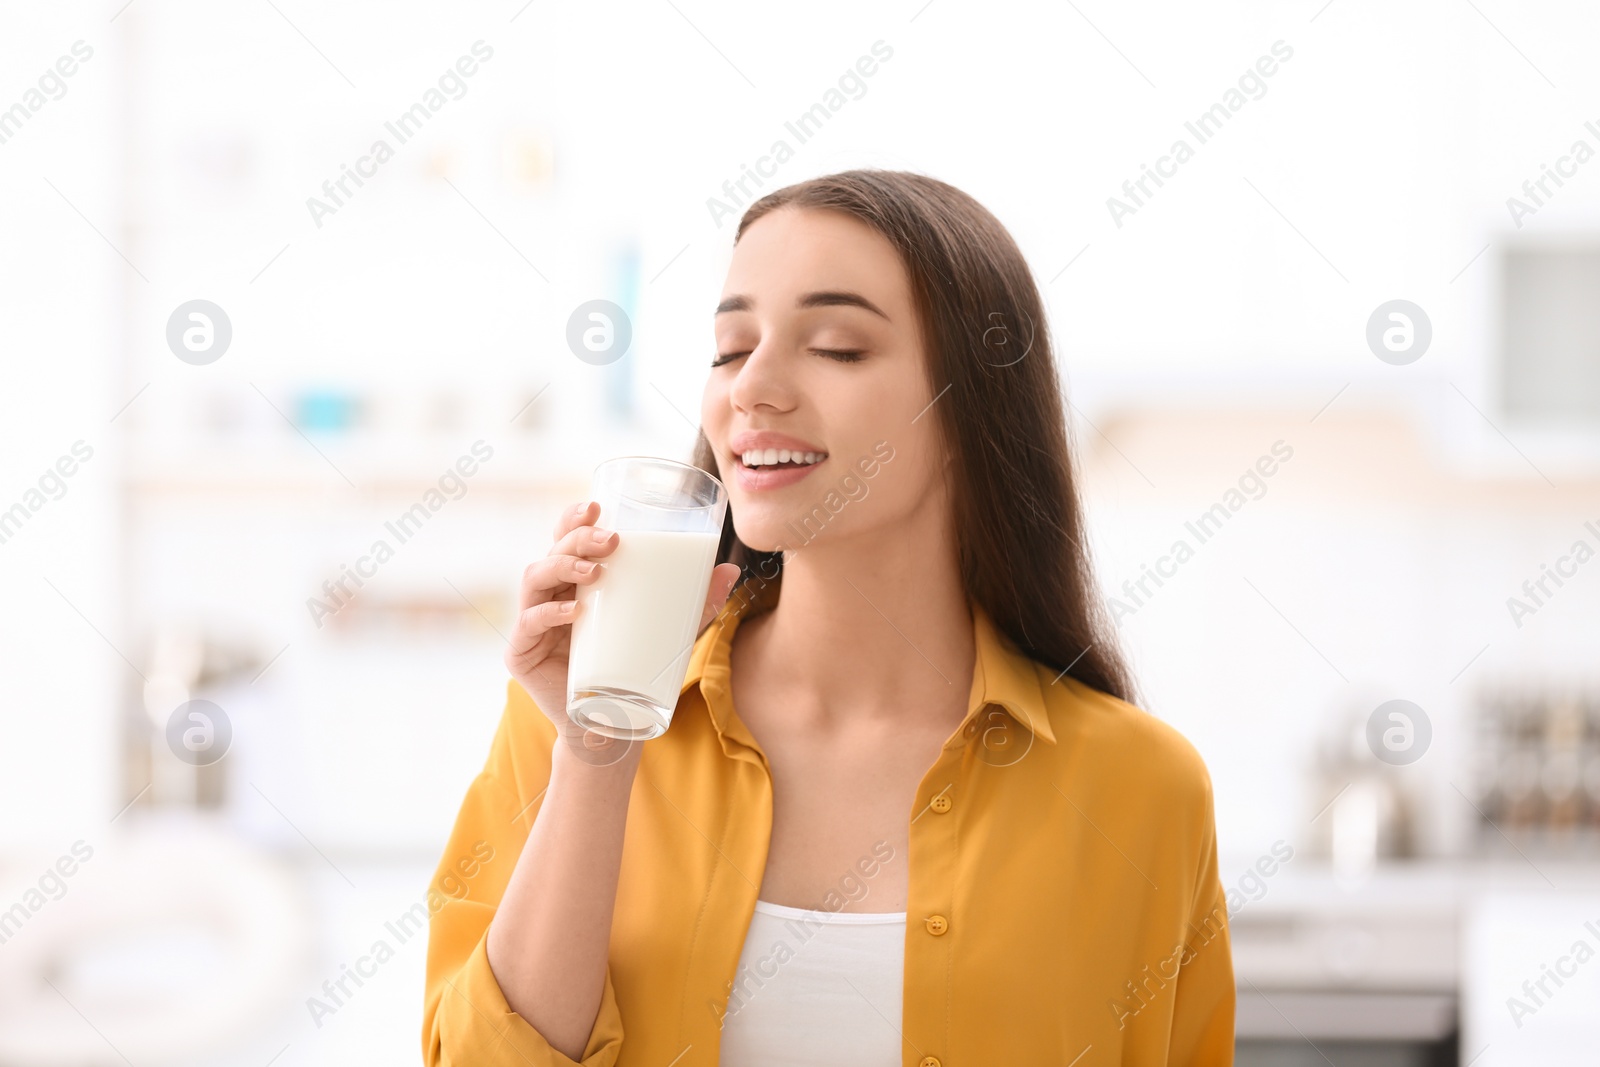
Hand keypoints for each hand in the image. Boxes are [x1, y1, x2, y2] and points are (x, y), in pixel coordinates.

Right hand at [506, 500, 742, 761]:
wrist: (611, 726)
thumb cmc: (636, 669)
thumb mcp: (671, 631)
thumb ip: (697, 603)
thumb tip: (731, 571)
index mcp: (575, 583)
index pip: (566, 538)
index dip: (574, 518)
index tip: (597, 506)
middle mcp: (549, 596)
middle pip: (552, 551)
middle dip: (577, 538)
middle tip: (610, 541)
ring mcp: (532, 623)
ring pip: (535, 579)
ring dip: (562, 567)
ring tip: (595, 573)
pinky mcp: (522, 654)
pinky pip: (528, 625)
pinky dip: (548, 615)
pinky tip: (571, 612)